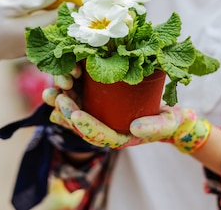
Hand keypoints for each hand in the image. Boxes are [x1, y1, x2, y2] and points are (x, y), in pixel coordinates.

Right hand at [0, 0, 58, 65]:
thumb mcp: (6, 4)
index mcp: (39, 28)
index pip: (66, 9)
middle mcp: (41, 40)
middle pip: (63, 17)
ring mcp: (34, 45)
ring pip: (54, 23)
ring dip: (53, 6)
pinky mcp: (27, 47)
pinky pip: (44, 29)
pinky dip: (44, 15)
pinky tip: (34, 6)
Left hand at [44, 92, 210, 152]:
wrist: (165, 116)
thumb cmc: (167, 121)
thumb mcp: (166, 123)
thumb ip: (154, 127)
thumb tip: (135, 127)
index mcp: (117, 137)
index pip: (98, 136)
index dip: (86, 126)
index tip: (76, 115)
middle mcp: (102, 128)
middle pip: (80, 125)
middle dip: (68, 112)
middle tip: (59, 98)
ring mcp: (97, 115)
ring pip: (73, 111)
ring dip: (61, 101)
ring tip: (53, 90)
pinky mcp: (95, 102)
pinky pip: (76, 99)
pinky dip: (66, 91)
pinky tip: (58, 83)